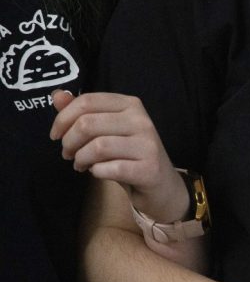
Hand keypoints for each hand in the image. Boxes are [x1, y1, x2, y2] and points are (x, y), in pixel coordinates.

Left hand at [49, 91, 188, 222]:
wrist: (161, 185)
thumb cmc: (130, 155)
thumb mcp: (106, 130)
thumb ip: (82, 112)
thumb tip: (57, 95)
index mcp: (131, 105)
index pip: (87, 102)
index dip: (63, 119)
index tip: (56, 135)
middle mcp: (142, 121)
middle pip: (87, 124)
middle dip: (69, 141)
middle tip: (68, 154)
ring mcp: (148, 145)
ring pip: (97, 147)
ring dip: (81, 158)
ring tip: (80, 165)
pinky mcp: (149, 169)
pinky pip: (110, 168)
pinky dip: (97, 172)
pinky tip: (98, 173)